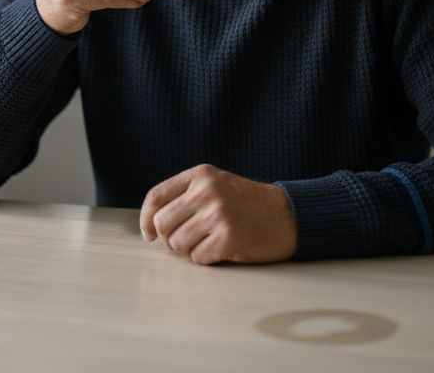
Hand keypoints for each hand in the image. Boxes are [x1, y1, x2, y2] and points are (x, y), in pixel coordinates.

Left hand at [139, 164, 296, 264]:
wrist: (288, 216)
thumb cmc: (248, 204)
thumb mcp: (216, 185)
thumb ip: (185, 196)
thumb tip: (150, 225)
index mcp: (201, 175)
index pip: (155, 197)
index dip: (145, 220)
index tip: (149, 234)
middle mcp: (207, 191)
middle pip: (162, 224)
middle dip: (169, 238)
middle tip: (187, 240)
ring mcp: (217, 214)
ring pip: (177, 243)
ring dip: (190, 249)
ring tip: (210, 241)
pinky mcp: (228, 238)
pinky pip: (197, 257)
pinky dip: (206, 258)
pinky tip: (222, 249)